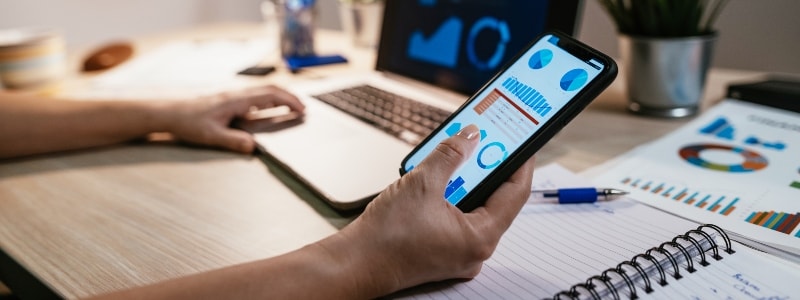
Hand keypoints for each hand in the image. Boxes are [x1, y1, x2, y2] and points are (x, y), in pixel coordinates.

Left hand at [165, 85, 303, 152]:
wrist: (167, 111)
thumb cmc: (186, 121)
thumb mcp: (210, 135)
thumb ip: (234, 141)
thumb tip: (254, 147)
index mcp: (236, 100)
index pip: (270, 95)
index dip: (289, 101)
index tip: (302, 109)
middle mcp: (236, 95)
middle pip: (269, 90)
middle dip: (289, 98)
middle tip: (302, 108)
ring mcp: (231, 97)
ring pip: (262, 92)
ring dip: (278, 98)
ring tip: (290, 108)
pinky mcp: (226, 101)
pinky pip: (253, 98)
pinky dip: (267, 102)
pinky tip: (266, 111)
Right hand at [318, 124, 535, 296]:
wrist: (354, 263)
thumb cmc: (385, 238)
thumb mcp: (422, 183)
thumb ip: (450, 155)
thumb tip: (469, 137)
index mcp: (480, 237)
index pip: (515, 192)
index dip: (520, 161)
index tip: (521, 140)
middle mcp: (474, 248)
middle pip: (495, 198)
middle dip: (487, 166)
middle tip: (483, 140)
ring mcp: (458, 251)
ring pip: (473, 206)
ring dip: (465, 179)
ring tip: (455, 154)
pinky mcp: (442, 249)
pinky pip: (456, 216)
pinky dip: (451, 194)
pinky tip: (437, 177)